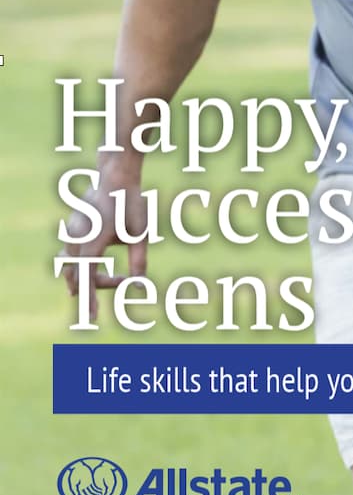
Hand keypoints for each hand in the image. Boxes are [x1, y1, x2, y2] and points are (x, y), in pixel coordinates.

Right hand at [59, 159, 148, 321]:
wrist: (116, 176)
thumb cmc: (131, 203)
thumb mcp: (140, 234)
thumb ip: (139, 261)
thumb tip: (140, 286)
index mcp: (92, 242)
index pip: (87, 279)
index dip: (89, 300)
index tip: (92, 318)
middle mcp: (76, 239)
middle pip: (78, 276)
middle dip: (96, 286)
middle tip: (123, 282)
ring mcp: (71, 233)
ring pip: (70, 266)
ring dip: (84, 277)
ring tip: (98, 284)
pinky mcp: (72, 228)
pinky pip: (70, 253)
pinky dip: (79, 265)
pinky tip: (91, 267)